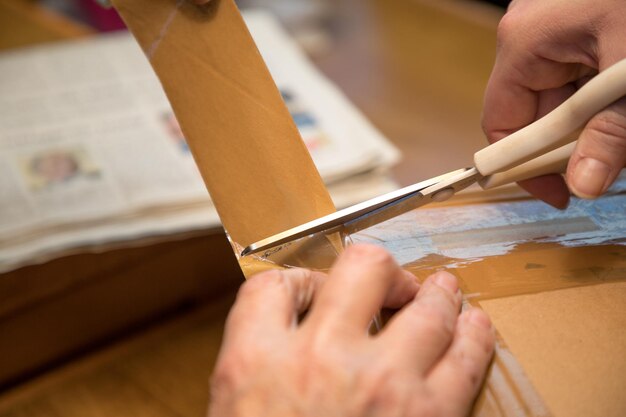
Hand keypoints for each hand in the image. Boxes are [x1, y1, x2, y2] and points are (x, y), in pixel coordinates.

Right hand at [209, 244, 493, 416]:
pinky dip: (476, 334)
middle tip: (386, 283)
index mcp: (255, 363)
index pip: (274, 284)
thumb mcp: (235, 416)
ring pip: (427, 304)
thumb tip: (283, 336)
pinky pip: (466, 356)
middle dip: (377, 268)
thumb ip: (255, 371)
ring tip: (442, 290)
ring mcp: (382, 384)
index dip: (296, 278)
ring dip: (437, 293)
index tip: (312, 290)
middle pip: (361, 268)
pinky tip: (475, 326)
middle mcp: (319, 359)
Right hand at [482, 0, 625, 207]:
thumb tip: (585, 185)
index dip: (523, 166)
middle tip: (612, 162)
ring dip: (596, 122)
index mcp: (525, 42)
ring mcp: (557, 26)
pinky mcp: (584, 24)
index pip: (501, 123)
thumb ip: (611, 132)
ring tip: (625, 123)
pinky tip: (624, 102)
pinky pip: (583, 75)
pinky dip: (605, 99)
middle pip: (534, 113)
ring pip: (564, 97)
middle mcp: (531, 33)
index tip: (560, 194)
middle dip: (571, 144)